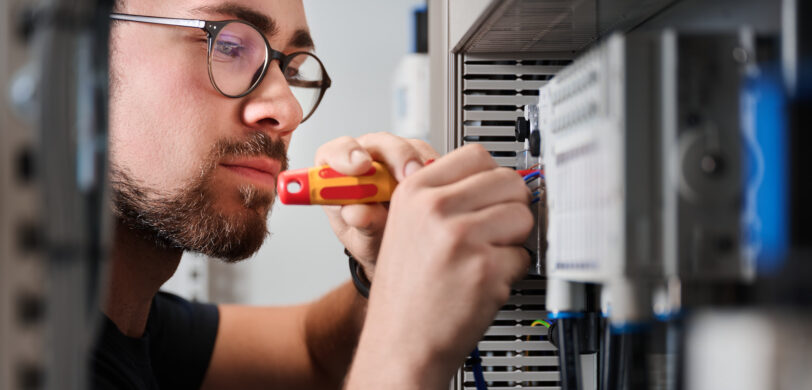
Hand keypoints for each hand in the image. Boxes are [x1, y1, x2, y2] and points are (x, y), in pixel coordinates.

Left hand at [314, 132, 438, 279]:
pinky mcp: (421, 161)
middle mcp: (367, 158)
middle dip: (396, 156)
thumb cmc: (370, 237)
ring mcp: (395, 157)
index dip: (346, 154)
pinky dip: (438, 173)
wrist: (394, 247)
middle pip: (379, 143)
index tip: (359, 166)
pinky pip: (431, 159)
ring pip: (410, 147)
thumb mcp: (361, 239)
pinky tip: (439, 189)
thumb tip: (356, 213)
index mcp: (339, 172)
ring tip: (427, 187)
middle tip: (406, 175)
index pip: (337, 151)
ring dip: (420, 166)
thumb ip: (359, 224)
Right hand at [346, 144, 533, 388]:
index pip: (477, 154)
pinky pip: (524, 257)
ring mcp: (461, 237)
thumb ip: (444, 197)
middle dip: (510, 207)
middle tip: (494, 231)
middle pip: (508, 181)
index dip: (491, 178)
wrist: (401, 343)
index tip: (491, 194)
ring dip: (514, 241)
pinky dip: (511, 273)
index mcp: (414, 192)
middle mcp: (436, 209)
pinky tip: (484, 283)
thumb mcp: (407, 227)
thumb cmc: (407, 292)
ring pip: (523, 216)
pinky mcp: (485, 267)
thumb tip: (495, 177)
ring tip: (486, 258)